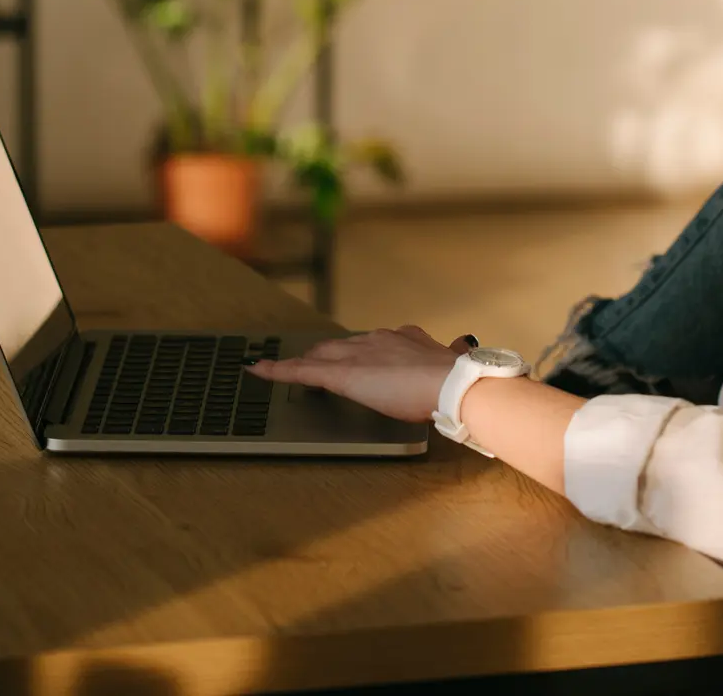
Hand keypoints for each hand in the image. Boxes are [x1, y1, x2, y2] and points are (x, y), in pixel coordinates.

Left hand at [244, 327, 477, 422]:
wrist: (453, 384)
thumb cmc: (456, 380)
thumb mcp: (452, 362)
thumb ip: (452, 353)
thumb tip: (465, 344)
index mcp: (402, 338)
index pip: (371, 344)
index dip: (359, 353)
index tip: (358, 358)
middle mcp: (376, 340)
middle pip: (339, 347)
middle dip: (323, 356)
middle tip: (309, 365)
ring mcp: (357, 355)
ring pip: (319, 357)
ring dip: (302, 363)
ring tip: (280, 368)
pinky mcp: (341, 375)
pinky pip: (300, 371)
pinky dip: (276, 370)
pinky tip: (257, 370)